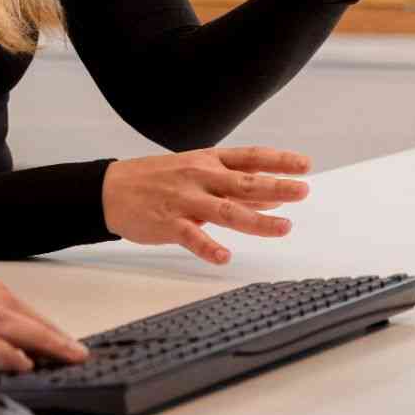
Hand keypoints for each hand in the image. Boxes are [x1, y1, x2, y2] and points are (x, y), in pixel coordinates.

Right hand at [103, 146, 312, 264]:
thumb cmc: (157, 180)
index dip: (278, 160)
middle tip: (303, 191)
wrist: (110, 189)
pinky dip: (208, 247)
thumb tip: (275, 195)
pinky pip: (190, 236)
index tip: (304, 165)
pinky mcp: (167, 223)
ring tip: (283, 228)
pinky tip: (224, 257)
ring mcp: (183, 200)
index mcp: (207, 161)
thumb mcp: (197, 174)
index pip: (249, 157)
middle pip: (243, 182)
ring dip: (256, 219)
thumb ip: (234, 186)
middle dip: (276, 186)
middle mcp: (198, 177)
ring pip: (225, 210)